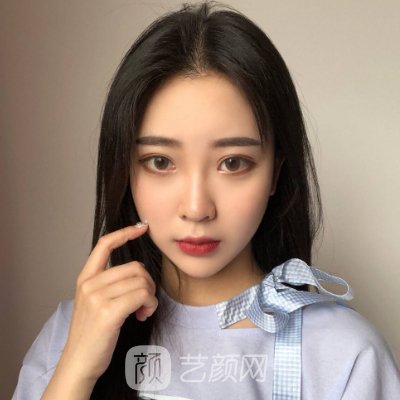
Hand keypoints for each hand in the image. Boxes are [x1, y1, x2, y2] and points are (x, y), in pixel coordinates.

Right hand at [60, 224, 157, 382]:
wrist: (79, 363)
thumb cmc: (92, 334)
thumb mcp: (93, 302)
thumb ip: (109, 283)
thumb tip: (137, 272)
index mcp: (85, 278)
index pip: (104, 245)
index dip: (124, 233)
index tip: (141, 227)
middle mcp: (89, 284)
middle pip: (134, 267)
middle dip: (147, 283)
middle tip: (144, 300)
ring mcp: (98, 297)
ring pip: (141, 281)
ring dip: (150, 296)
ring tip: (142, 310)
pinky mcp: (109, 311)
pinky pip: (143, 295)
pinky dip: (150, 304)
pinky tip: (143, 314)